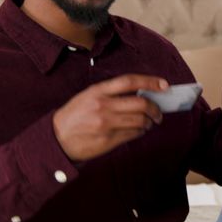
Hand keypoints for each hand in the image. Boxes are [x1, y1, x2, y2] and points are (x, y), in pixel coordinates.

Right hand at [52, 74, 166, 161]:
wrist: (57, 138)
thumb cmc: (74, 115)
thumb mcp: (88, 96)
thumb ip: (110, 93)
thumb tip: (139, 94)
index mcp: (98, 91)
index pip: (129, 82)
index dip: (150, 82)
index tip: (164, 85)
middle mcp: (103, 106)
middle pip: (141, 104)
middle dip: (155, 109)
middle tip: (158, 113)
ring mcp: (106, 124)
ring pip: (140, 121)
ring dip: (148, 122)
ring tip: (147, 123)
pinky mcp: (108, 140)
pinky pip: (133, 134)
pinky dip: (140, 132)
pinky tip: (138, 130)